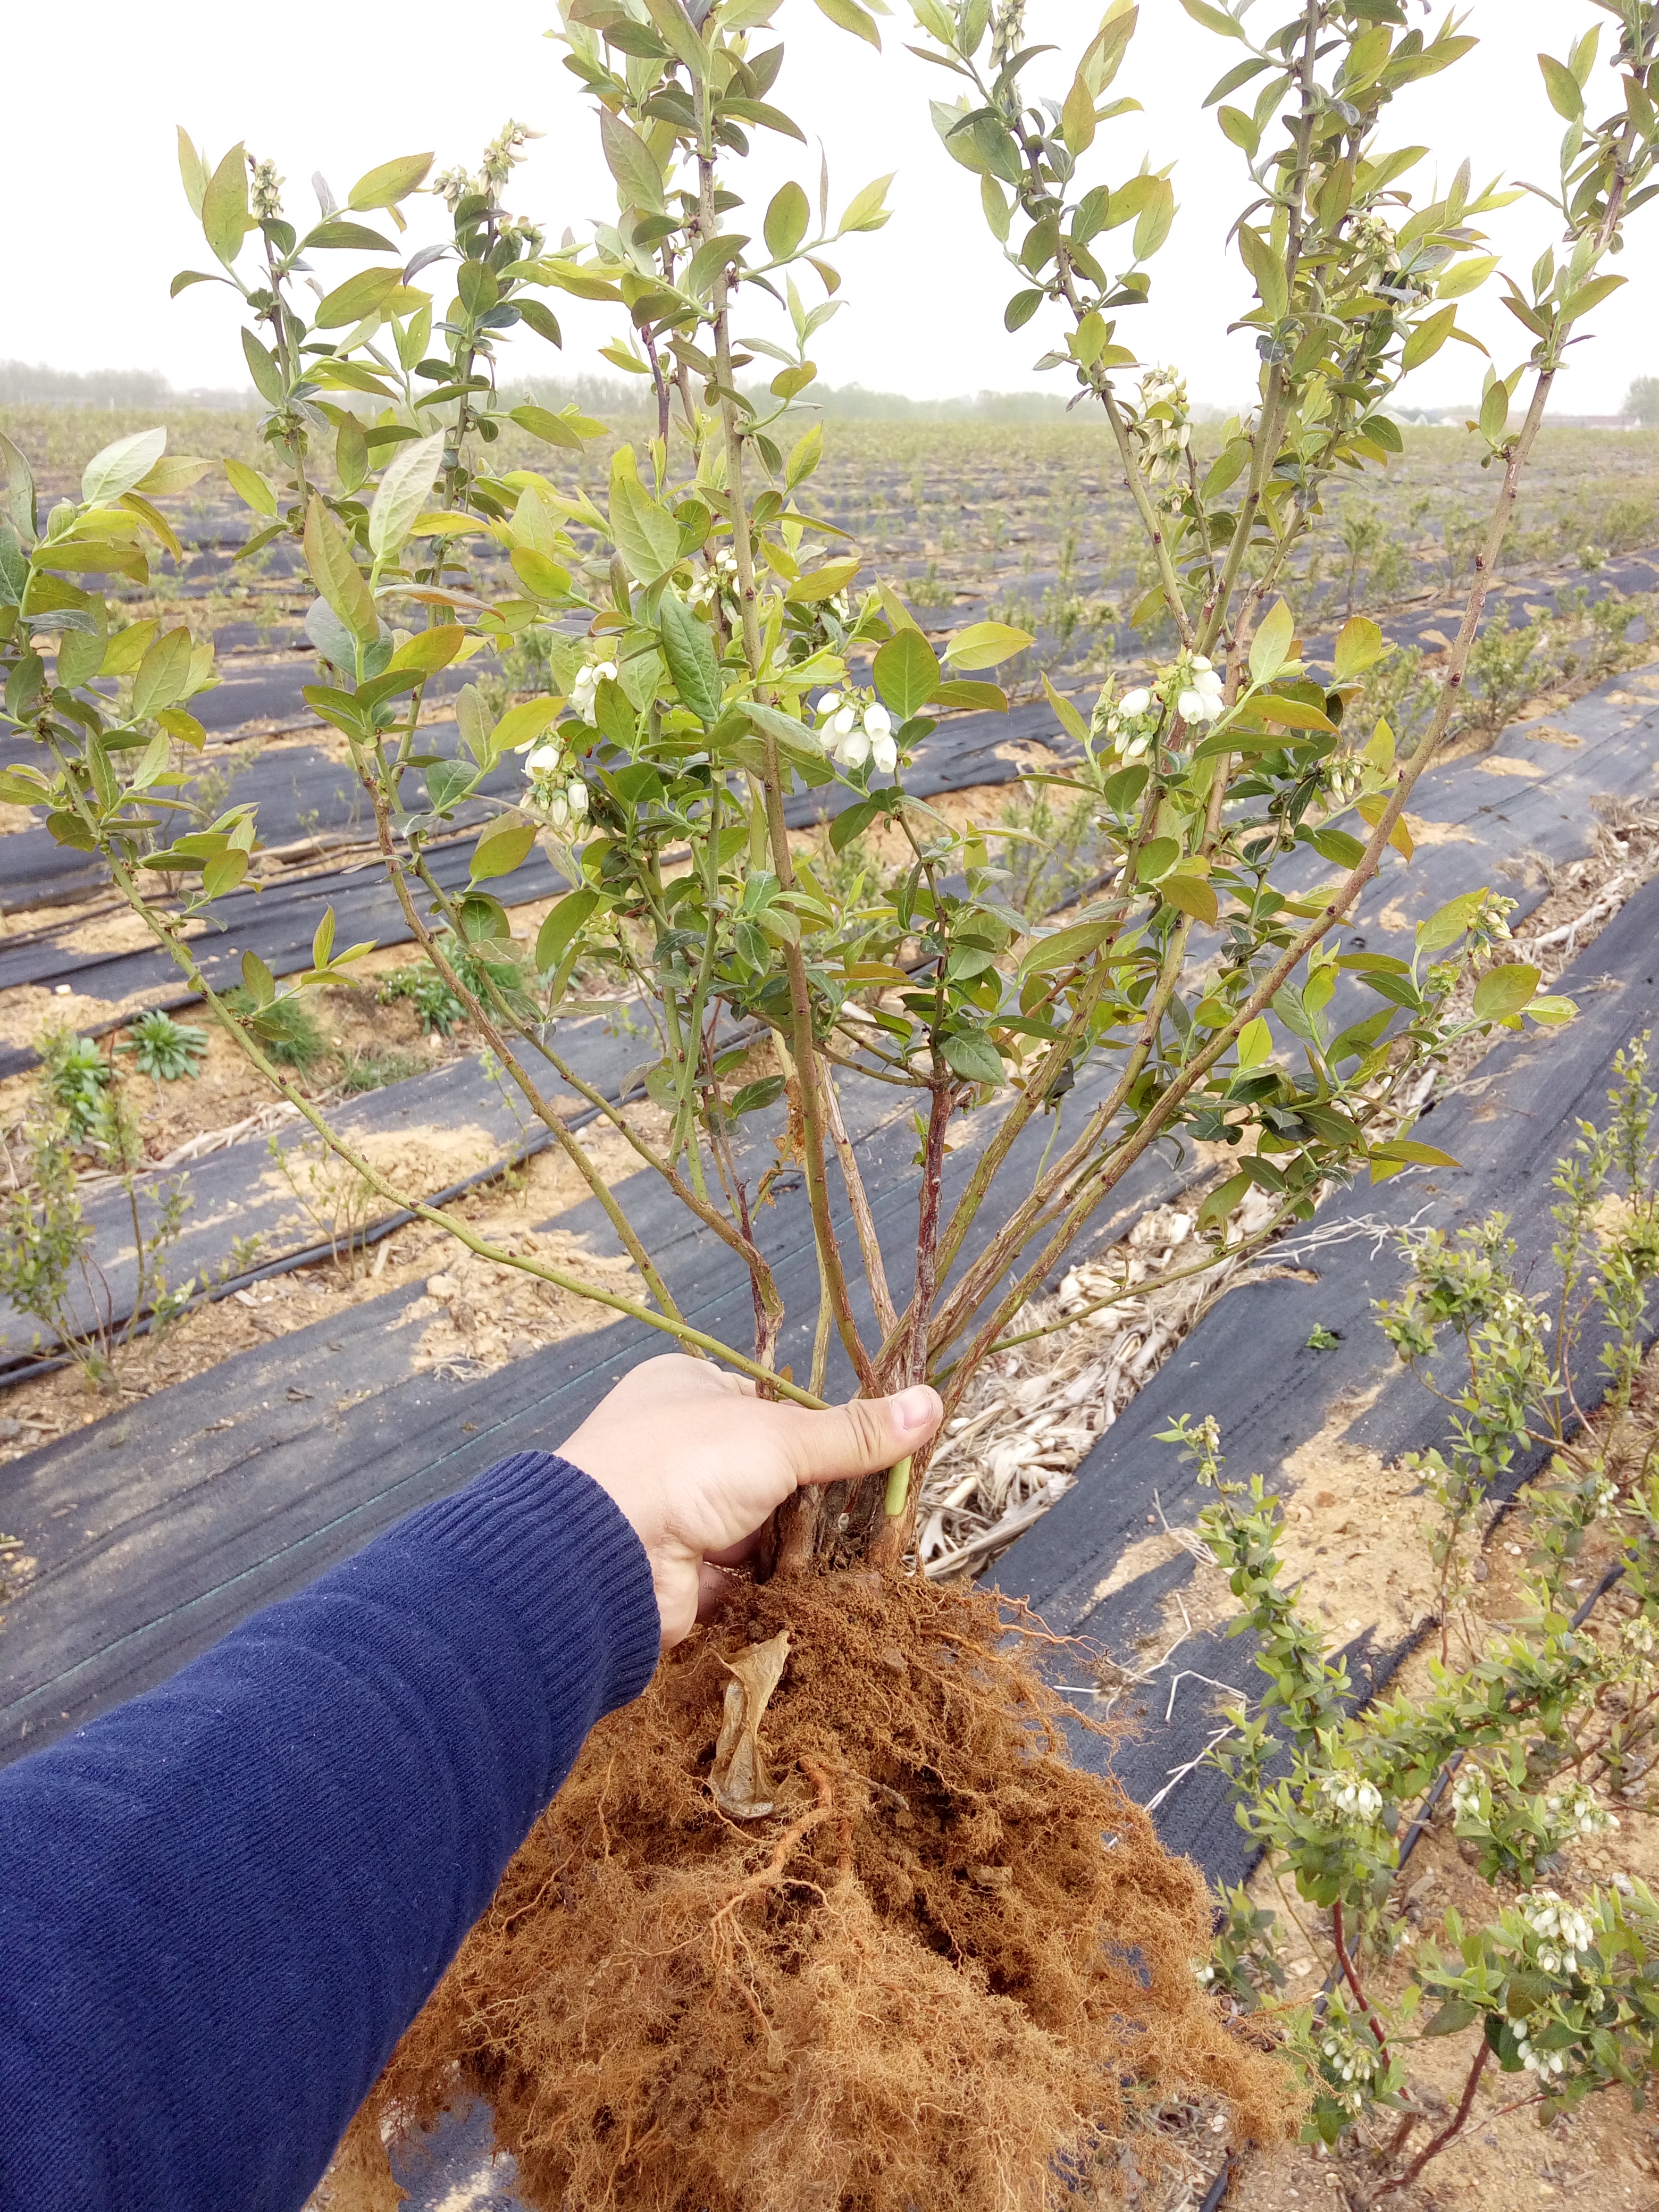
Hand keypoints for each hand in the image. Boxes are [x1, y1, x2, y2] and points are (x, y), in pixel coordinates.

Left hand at [558, 1355, 942, 1647]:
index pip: (769, 1401)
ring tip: (869, 1551)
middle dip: (819, 1493)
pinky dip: (781, 1585)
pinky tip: (830, 1591)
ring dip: (804, 1543)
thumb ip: (853, 1432)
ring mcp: (678, 1513)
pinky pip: (747, 1579)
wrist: (603, 1557)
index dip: (820, 1425)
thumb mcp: (780, 1435)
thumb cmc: (683, 1464)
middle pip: (770, 1469)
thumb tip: (931, 1403)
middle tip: (884, 1506)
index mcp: (689, 1389)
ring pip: (762, 1526)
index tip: (876, 1445)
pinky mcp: (684, 1575)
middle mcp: (679, 1447)